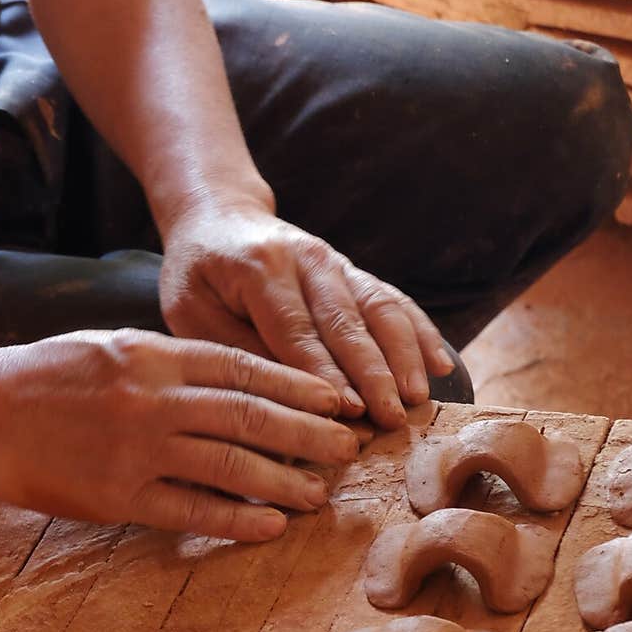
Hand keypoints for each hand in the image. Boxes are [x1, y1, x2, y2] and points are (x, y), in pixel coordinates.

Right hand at [0, 329, 356, 540]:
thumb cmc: (45, 377)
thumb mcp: (111, 348)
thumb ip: (172, 364)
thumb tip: (235, 383)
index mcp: (153, 354)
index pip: (244, 368)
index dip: (298, 386)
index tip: (336, 400)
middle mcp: (152, 399)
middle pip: (250, 416)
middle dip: (308, 434)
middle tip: (348, 449)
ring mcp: (136, 450)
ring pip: (231, 465)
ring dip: (285, 480)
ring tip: (322, 493)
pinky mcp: (118, 497)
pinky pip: (192, 510)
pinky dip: (238, 519)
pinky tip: (273, 526)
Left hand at [159, 201, 454, 429]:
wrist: (218, 214)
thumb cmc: (197, 274)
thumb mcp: (191, 313)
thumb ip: (235, 351)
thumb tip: (282, 400)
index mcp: (260, 270)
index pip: (298, 331)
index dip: (327, 374)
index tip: (351, 411)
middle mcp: (307, 261)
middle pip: (349, 322)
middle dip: (376, 374)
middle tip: (393, 418)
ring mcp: (336, 263)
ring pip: (380, 309)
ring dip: (405, 356)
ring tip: (421, 398)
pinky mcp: (353, 272)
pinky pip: (393, 301)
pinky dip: (420, 332)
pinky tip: (441, 365)